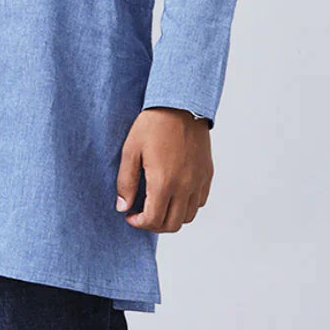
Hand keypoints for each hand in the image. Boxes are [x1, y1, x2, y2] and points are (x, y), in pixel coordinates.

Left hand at [115, 108, 212, 231]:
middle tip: (143, 214)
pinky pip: (200, 201)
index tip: (131, 215)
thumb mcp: (131, 150)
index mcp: (163, 181)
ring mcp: (199, 181)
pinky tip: (174, 193)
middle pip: (172, 224)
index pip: (154, 220)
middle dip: (154, 225)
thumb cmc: (153, 125)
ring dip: (172, 217)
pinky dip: (187, 205)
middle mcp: (184, 186)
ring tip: (159, 204)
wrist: (180, 105)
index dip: (139, 223)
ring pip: (188, 216)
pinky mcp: (207, 174)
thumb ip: (126, 181)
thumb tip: (122, 207)